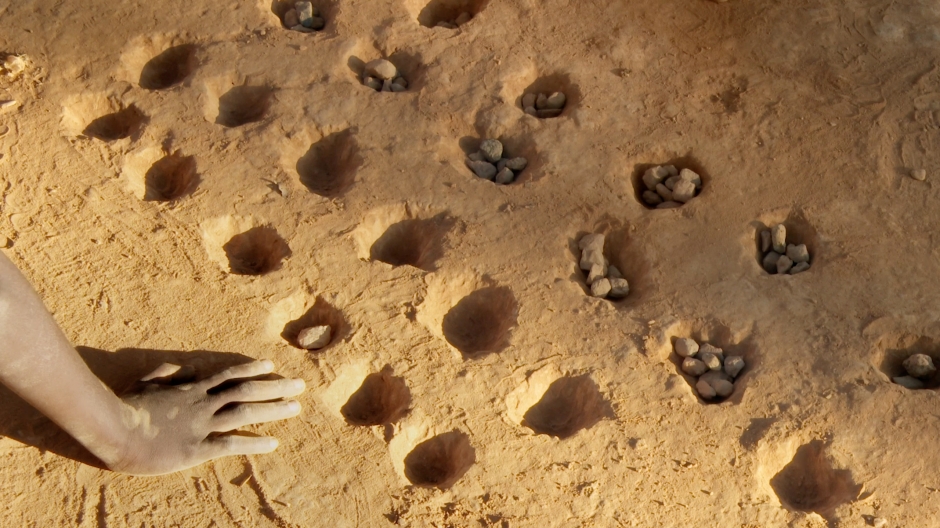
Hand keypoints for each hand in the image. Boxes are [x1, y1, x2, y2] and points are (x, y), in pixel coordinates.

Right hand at [108, 360, 304, 475]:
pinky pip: (231, 444)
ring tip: (296, 408)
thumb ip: (163, 374)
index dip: (251, 369)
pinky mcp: (196, 448)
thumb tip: (174, 366)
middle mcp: (202, 403)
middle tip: (300, 385)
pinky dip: (253, 442)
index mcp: (191, 389)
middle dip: (275, 388)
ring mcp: (201, 425)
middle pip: (245, 391)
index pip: (227, 376)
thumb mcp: (144, 384)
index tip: (271, 365)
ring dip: (273, 410)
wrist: (113, 429)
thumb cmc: (125, 408)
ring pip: (244, 413)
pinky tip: (273, 442)